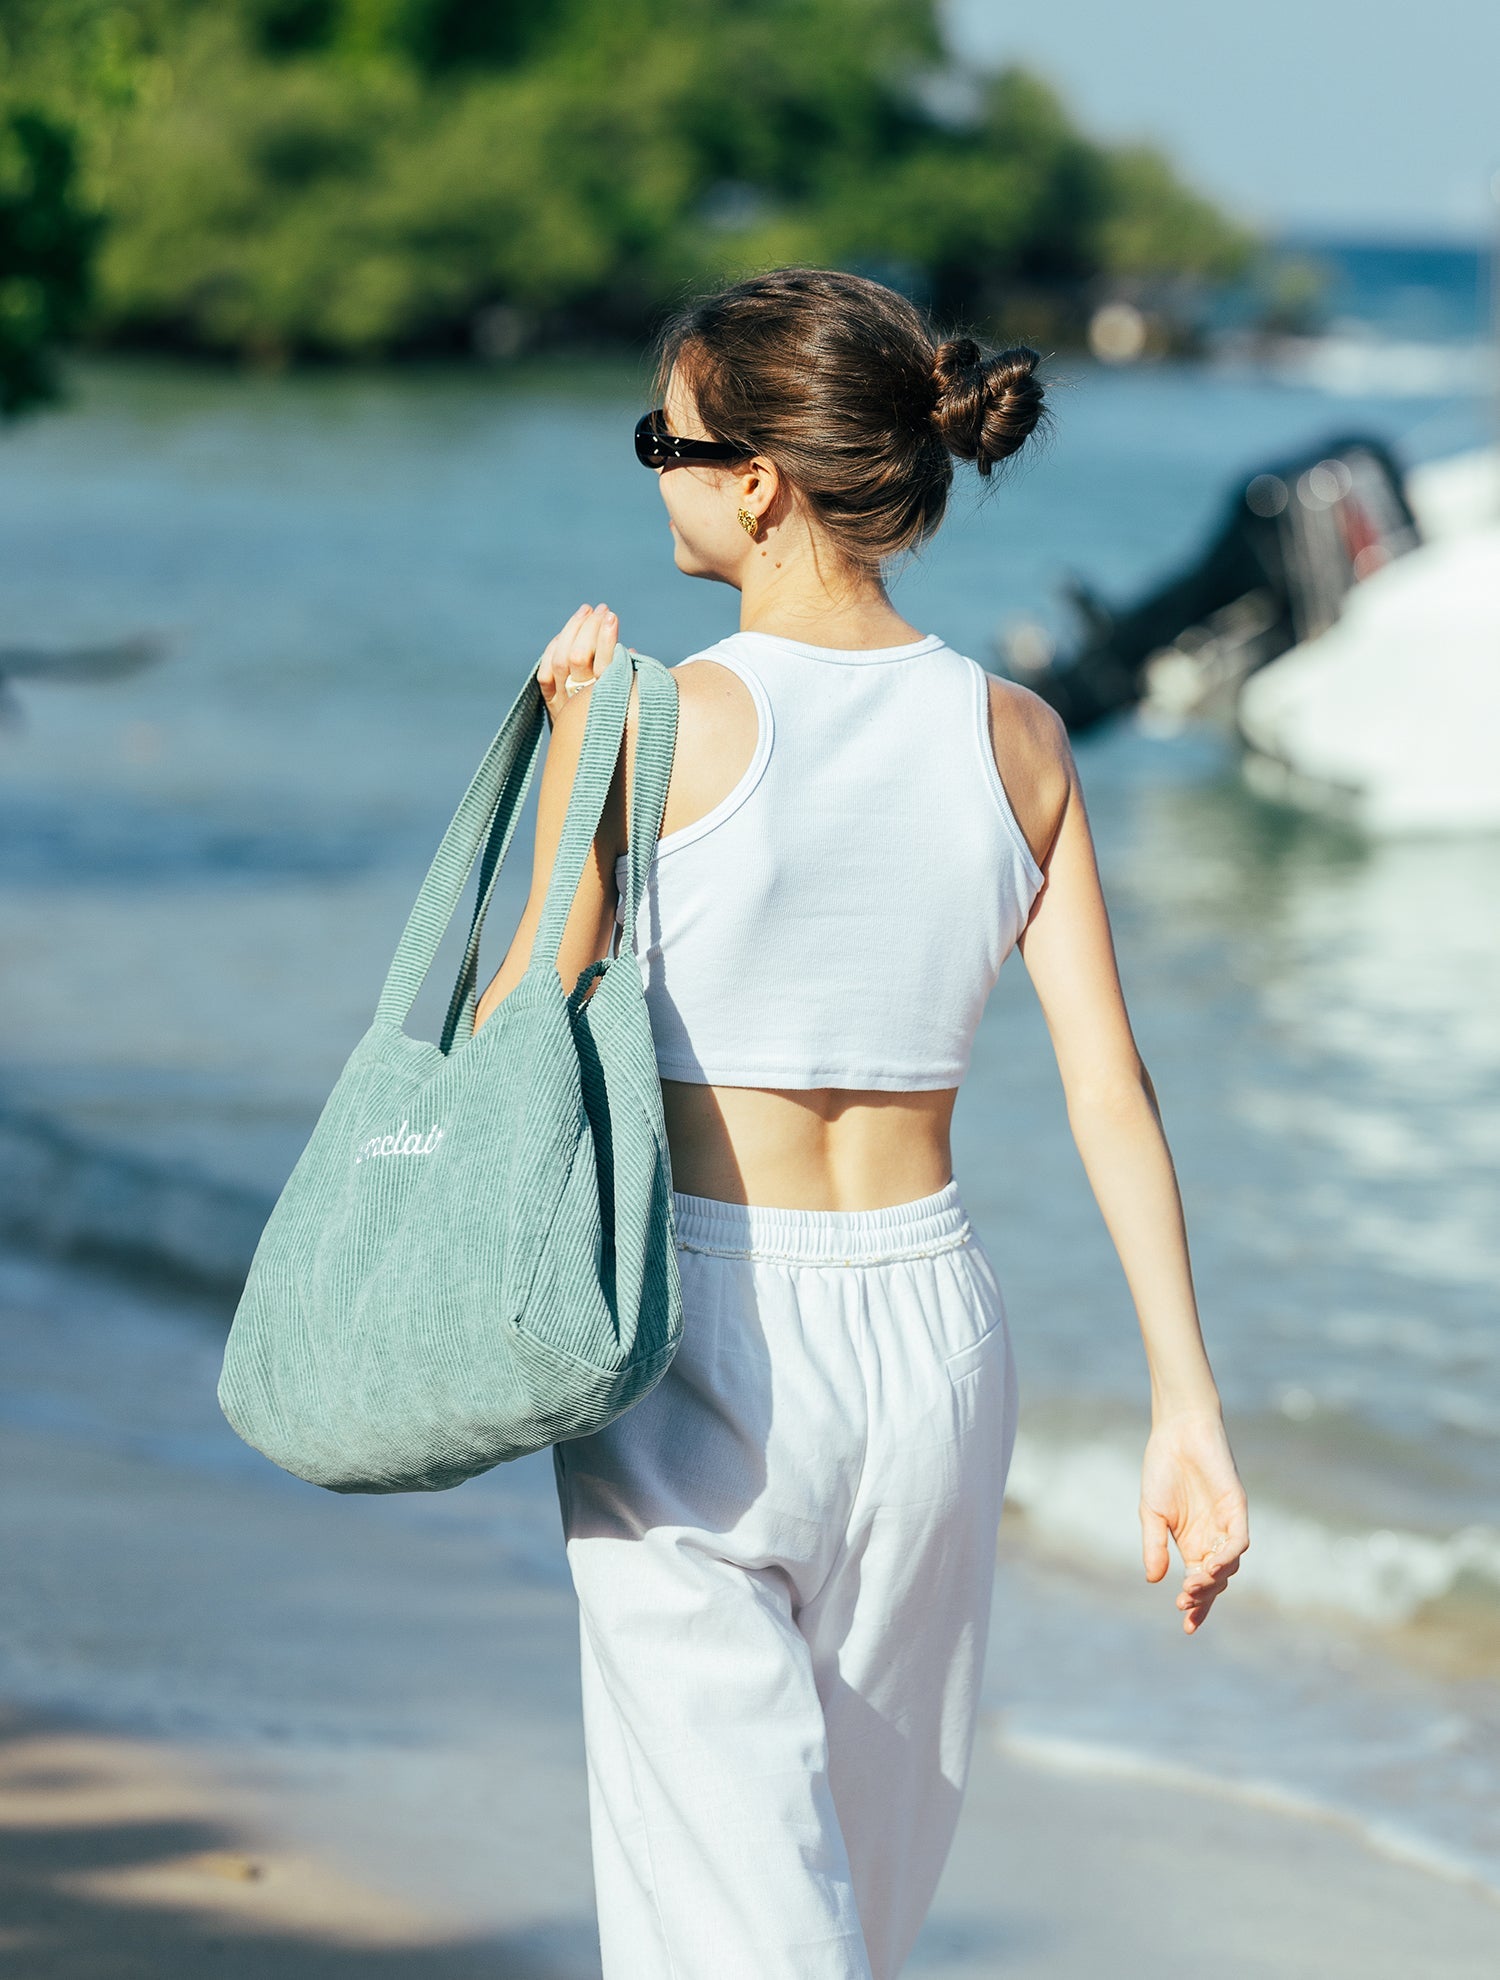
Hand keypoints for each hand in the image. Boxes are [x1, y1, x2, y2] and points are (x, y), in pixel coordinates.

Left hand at [537, 603, 621, 722]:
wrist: (594, 756)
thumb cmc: (622, 719)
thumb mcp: (632, 701)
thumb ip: (630, 678)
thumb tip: (629, 650)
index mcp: (607, 703)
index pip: (605, 664)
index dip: (607, 638)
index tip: (612, 617)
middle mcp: (581, 704)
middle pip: (578, 657)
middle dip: (589, 628)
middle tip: (603, 610)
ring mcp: (562, 703)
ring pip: (560, 659)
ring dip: (573, 630)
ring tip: (587, 611)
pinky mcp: (550, 702)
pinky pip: (545, 671)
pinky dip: (554, 648)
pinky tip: (566, 634)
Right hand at [1139, 1410, 1248, 1634]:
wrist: (1177, 1432)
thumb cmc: (1163, 1469)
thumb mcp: (1151, 1513)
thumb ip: (1154, 1546)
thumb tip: (1153, 1580)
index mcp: (1193, 1544)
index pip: (1199, 1584)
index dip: (1197, 1607)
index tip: (1187, 1628)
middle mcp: (1213, 1538)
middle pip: (1217, 1580)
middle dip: (1203, 1597)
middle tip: (1186, 1604)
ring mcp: (1227, 1524)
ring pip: (1230, 1564)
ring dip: (1214, 1580)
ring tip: (1194, 1586)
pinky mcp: (1237, 1508)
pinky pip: (1238, 1540)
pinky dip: (1228, 1555)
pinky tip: (1211, 1564)